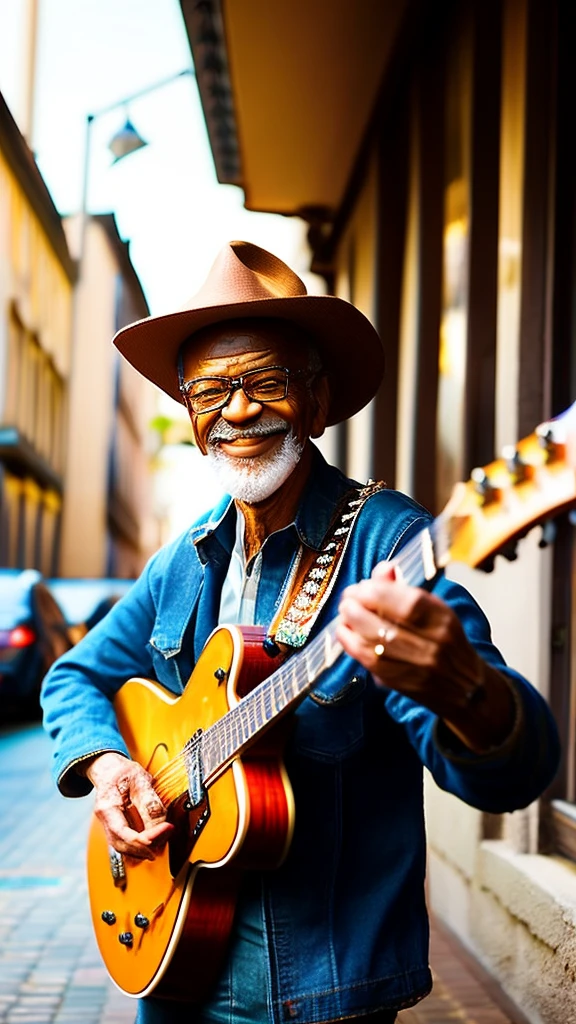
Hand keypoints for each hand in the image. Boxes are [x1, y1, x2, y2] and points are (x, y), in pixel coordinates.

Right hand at [83, 752, 173, 859]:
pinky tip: (153, 840)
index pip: (123, 832)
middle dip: (146, 847)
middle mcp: (105, 820)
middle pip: (122, 845)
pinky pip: (126, 843)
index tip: (166, 828)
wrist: (110, 769)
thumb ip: (150, 801)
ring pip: (124, 848)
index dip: (146, 837)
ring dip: (143, 849)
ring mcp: (108, 825)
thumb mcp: (139, 778)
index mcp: (107, 806)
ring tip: (162, 838)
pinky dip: (140, 846)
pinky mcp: (115, 829)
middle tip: (166, 836)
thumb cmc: (122, 771)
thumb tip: (161, 823)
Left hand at [336, 562, 515, 751]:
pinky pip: (369, 662)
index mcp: (443, 621)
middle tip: (347, 598)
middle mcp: (433, 645)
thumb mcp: (437, 610)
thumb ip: (406, 589)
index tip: (364, 585)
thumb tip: (383, 568)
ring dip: (351, 625)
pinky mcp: (401, 682)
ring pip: (374, 644)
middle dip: (358, 608)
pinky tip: (344, 631)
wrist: (467, 688)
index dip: (379, 592)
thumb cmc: (448, 642)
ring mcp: (416, 667)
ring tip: (343, 612)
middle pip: (387, 625)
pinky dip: (351, 644)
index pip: (410, 604)